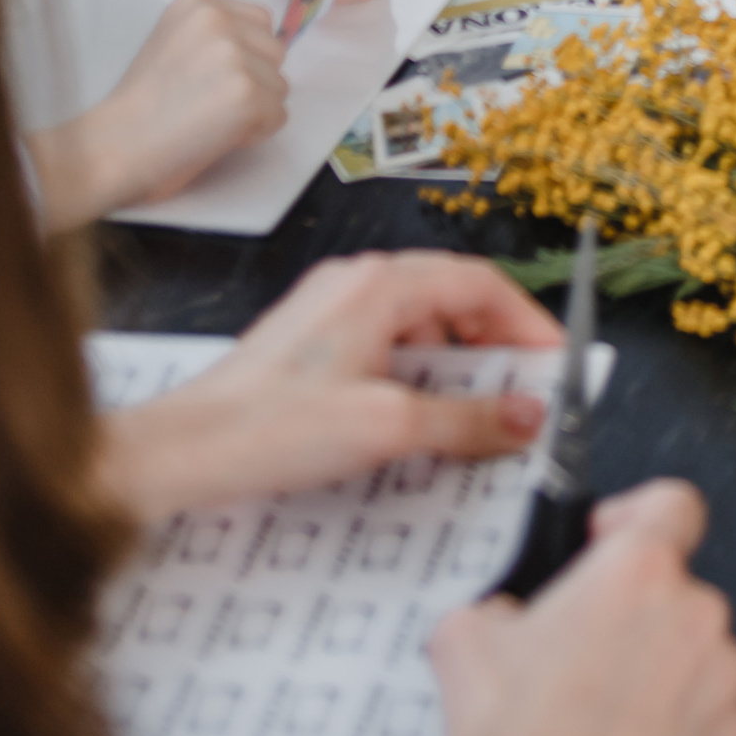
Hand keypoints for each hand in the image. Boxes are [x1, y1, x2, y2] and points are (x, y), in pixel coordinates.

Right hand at [26, 0, 286, 227]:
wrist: (113, 146)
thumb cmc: (140, 106)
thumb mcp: (174, 44)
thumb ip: (216, 37)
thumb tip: (262, 54)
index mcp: (197, 4)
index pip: (260, 20)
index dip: (246, 56)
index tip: (213, 80)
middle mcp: (219, 20)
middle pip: (275, 50)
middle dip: (256, 80)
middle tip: (213, 104)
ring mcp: (234, 55)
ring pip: (280, 85)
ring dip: (257, 108)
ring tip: (212, 121)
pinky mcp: (247, 93)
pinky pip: (278, 116)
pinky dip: (256, 133)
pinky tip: (217, 136)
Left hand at [102, 251, 562, 522]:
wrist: (181, 453)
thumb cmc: (268, 429)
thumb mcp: (387, 427)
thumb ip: (467, 419)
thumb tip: (527, 416)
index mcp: (380, 283)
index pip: (481, 283)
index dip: (527, 324)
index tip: (554, 366)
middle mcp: (356, 282)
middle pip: (451, 299)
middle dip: (494, 347)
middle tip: (521, 394)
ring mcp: (329, 309)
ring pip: (418, 324)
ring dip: (454, 365)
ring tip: (472, 416)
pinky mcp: (309, 342)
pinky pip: (384, 345)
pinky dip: (415, 375)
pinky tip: (416, 419)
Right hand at [434, 481, 735, 735]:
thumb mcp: (465, 644)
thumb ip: (497, 603)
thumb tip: (502, 617)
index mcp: (639, 569)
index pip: (673, 503)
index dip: (638, 515)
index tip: (612, 541)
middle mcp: (695, 609)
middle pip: (672, 588)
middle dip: (632, 615)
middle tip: (581, 657)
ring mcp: (724, 673)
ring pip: (692, 649)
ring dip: (656, 668)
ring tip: (598, 715)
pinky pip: (708, 708)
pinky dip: (677, 721)